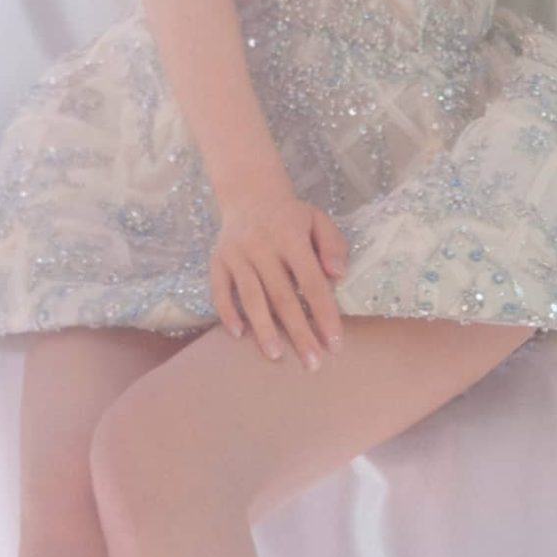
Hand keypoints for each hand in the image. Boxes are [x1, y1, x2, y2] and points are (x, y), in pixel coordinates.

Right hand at [209, 179, 349, 367]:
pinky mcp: (218, 260)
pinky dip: (227, 313)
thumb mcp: (318, 220)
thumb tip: (338, 275)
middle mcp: (262, 246)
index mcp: (291, 237)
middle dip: (298, 332)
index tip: (334, 344)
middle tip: (311, 363)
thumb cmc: (291, 216)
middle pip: (282, 296)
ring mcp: (237, 254)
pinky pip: (219, 290)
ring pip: (251, 297)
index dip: (324, 314)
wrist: (249, 193)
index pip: (312, 282)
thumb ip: (333, 245)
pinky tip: (238, 335)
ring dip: (263, 329)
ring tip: (276, 355)